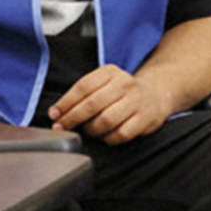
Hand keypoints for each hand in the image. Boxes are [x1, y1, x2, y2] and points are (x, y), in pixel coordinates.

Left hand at [48, 64, 175, 143]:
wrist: (155, 95)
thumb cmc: (122, 92)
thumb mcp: (104, 83)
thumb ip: (83, 94)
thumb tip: (58, 113)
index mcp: (110, 72)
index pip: (83, 87)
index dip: (65, 103)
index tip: (54, 114)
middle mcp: (125, 84)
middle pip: (92, 104)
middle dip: (73, 118)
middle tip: (62, 127)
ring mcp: (137, 101)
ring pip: (106, 120)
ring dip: (92, 130)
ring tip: (88, 131)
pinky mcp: (146, 118)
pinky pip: (122, 133)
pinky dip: (109, 138)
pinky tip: (105, 136)